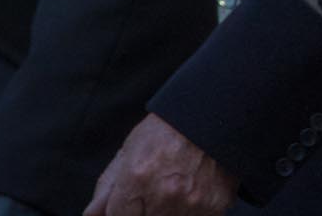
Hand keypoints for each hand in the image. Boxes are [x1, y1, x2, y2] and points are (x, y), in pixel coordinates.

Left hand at [86, 113, 236, 215]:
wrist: (212, 115)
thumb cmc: (167, 131)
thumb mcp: (129, 151)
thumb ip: (107, 188)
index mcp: (138, 178)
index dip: (121, 211)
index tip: (132, 203)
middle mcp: (164, 194)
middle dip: (145, 210)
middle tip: (155, 191)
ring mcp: (192, 203)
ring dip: (169, 212)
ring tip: (174, 190)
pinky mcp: (214, 207)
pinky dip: (192, 213)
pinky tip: (192, 193)